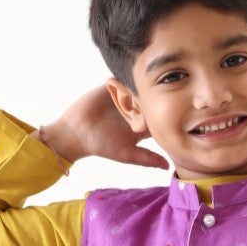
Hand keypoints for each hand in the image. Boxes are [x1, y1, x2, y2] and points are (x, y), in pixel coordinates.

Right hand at [38, 85, 168, 168]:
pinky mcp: (111, 87)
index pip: (158, 118)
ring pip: (138, 88)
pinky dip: (126, 78)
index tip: (169, 114)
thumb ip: (147, 158)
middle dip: (155, 99)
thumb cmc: (102, 146)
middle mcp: (134, 111)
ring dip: (141, 87)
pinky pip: (122, 79)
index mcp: (140, 126)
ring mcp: (123, 98)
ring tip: (146, 88)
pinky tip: (130, 82)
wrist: (76, 132)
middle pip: (151, 101)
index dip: (164, 116)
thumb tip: (168, 167)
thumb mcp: (127, 154)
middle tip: (159, 97)